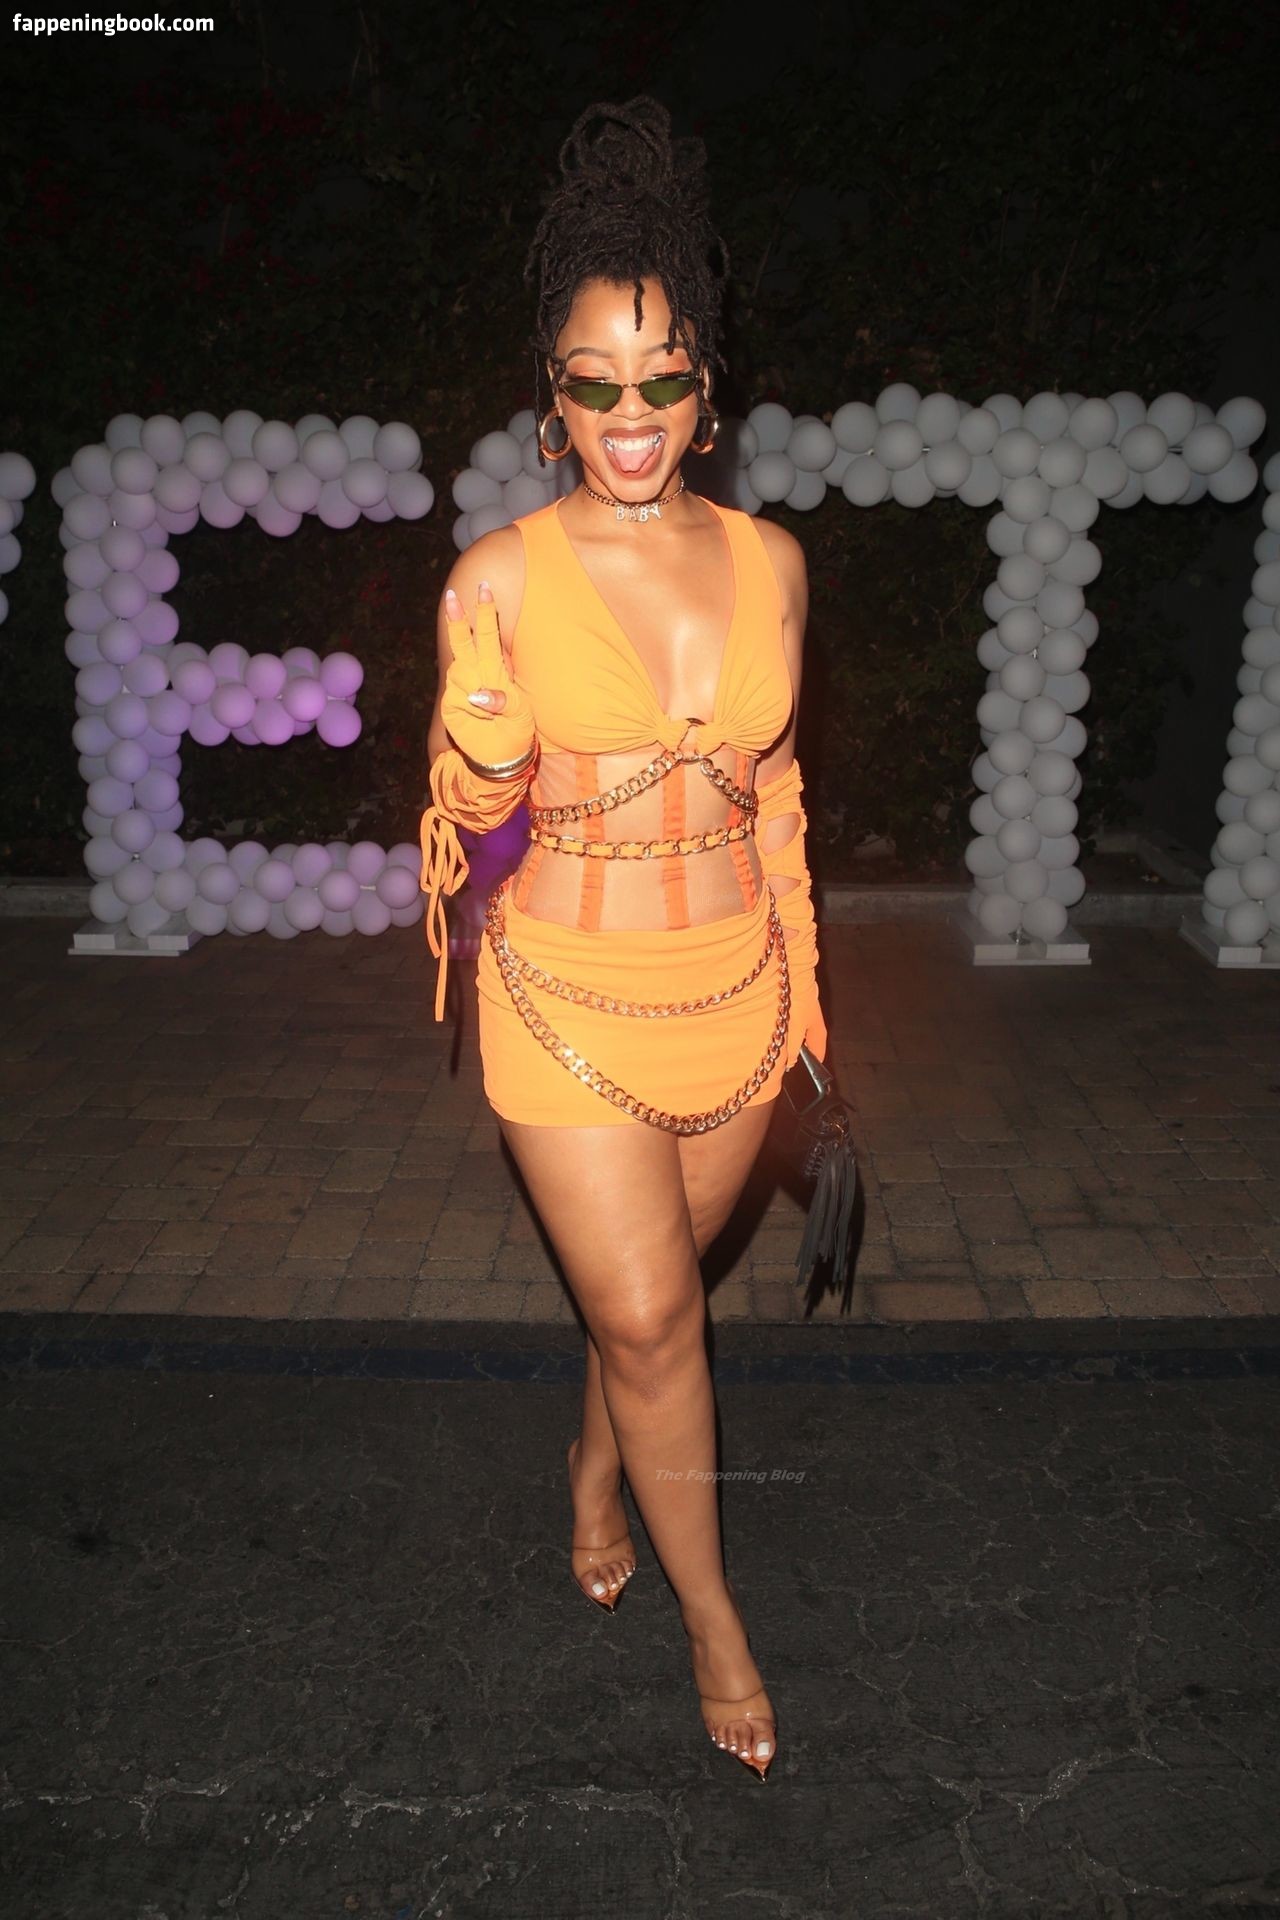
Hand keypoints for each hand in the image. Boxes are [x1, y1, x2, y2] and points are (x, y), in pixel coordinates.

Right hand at [439, 582, 534, 765]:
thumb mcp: (520, 715)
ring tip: (486, 708)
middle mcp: (477, 675)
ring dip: (472, 683)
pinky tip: (477, 714)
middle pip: (465, 642)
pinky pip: (457, 697)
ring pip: (459, 671)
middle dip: (459, 620)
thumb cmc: (516, 731)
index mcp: (497, 670)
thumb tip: (478, 694)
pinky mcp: (452, 705)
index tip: (485, 588)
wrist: (501, 756)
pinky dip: (469, 704)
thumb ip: (502, 700)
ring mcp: (462, 688)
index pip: (489, 636)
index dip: (486, 613)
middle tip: (453, 596)